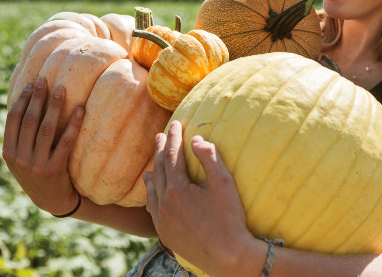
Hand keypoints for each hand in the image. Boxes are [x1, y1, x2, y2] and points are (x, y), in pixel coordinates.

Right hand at [2, 77, 83, 215]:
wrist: (53, 201)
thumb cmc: (39, 172)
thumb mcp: (22, 158)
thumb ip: (21, 138)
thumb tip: (29, 104)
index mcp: (9, 152)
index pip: (13, 119)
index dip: (23, 100)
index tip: (32, 84)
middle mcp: (20, 158)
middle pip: (29, 120)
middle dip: (38, 98)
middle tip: (46, 80)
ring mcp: (36, 164)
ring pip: (46, 129)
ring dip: (54, 106)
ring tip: (62, 90)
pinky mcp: (54, 169)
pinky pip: (65, 141)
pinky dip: (73, 124)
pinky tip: (80, 110)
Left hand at [144, 121, 264, 275]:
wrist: (228, 257)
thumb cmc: (230, 219)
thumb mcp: (224, 183)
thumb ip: (209, 158)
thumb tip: (196, 140)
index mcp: (178, 189)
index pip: (173, 156)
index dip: (174, 138)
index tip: (176, 124)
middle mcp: (165, 204)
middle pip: (160, 170)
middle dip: (161, 150)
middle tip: (160, 135)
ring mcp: (163, 221)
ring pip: (152, 190)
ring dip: (153, 172)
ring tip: (153, 162)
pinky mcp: (165, 234)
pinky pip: (152, 209)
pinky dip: (152, 195)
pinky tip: (153, 192)